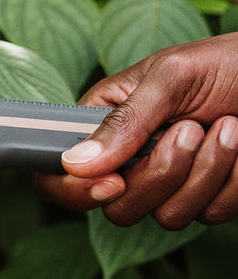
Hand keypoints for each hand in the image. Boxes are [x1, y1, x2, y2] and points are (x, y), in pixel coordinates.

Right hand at [36, 34, 237, 227]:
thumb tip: (75, 163)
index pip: (57, 174)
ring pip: (167, 215)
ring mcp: (169, 184)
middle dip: (159, 175)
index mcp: (103, 124)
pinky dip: (234, 179)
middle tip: (190, 130)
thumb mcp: (173, 75)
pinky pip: (210, 214)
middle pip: (114, 206)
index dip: (73, 189)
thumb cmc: (230, 63)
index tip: (111, 181)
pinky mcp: (209, 199)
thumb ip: (124, 121)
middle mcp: (129, 160)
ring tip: (229, 126)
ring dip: (206, 172)